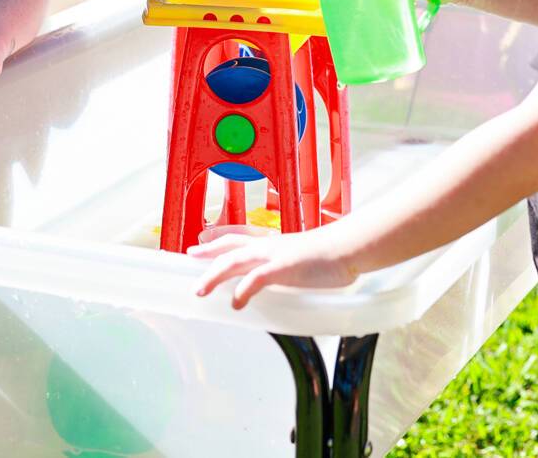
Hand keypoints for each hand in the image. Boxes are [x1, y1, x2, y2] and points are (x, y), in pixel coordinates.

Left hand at [188, 231, 358, 309]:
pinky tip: (235, 302)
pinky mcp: (283, 268)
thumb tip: (284, 278)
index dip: (218, 238)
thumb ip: (288, 267)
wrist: (347, 248)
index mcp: (272, 242)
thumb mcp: (301, 258)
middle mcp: (267, 245)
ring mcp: (273, 255)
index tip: (201, 241)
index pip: (238, 236)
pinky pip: (256, 278)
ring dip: (213, 276)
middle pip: (228, 247)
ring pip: (233, 262)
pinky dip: (242, 290)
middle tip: (190, 259)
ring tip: (200, 290)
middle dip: (207, 254)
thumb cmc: (330, 254)